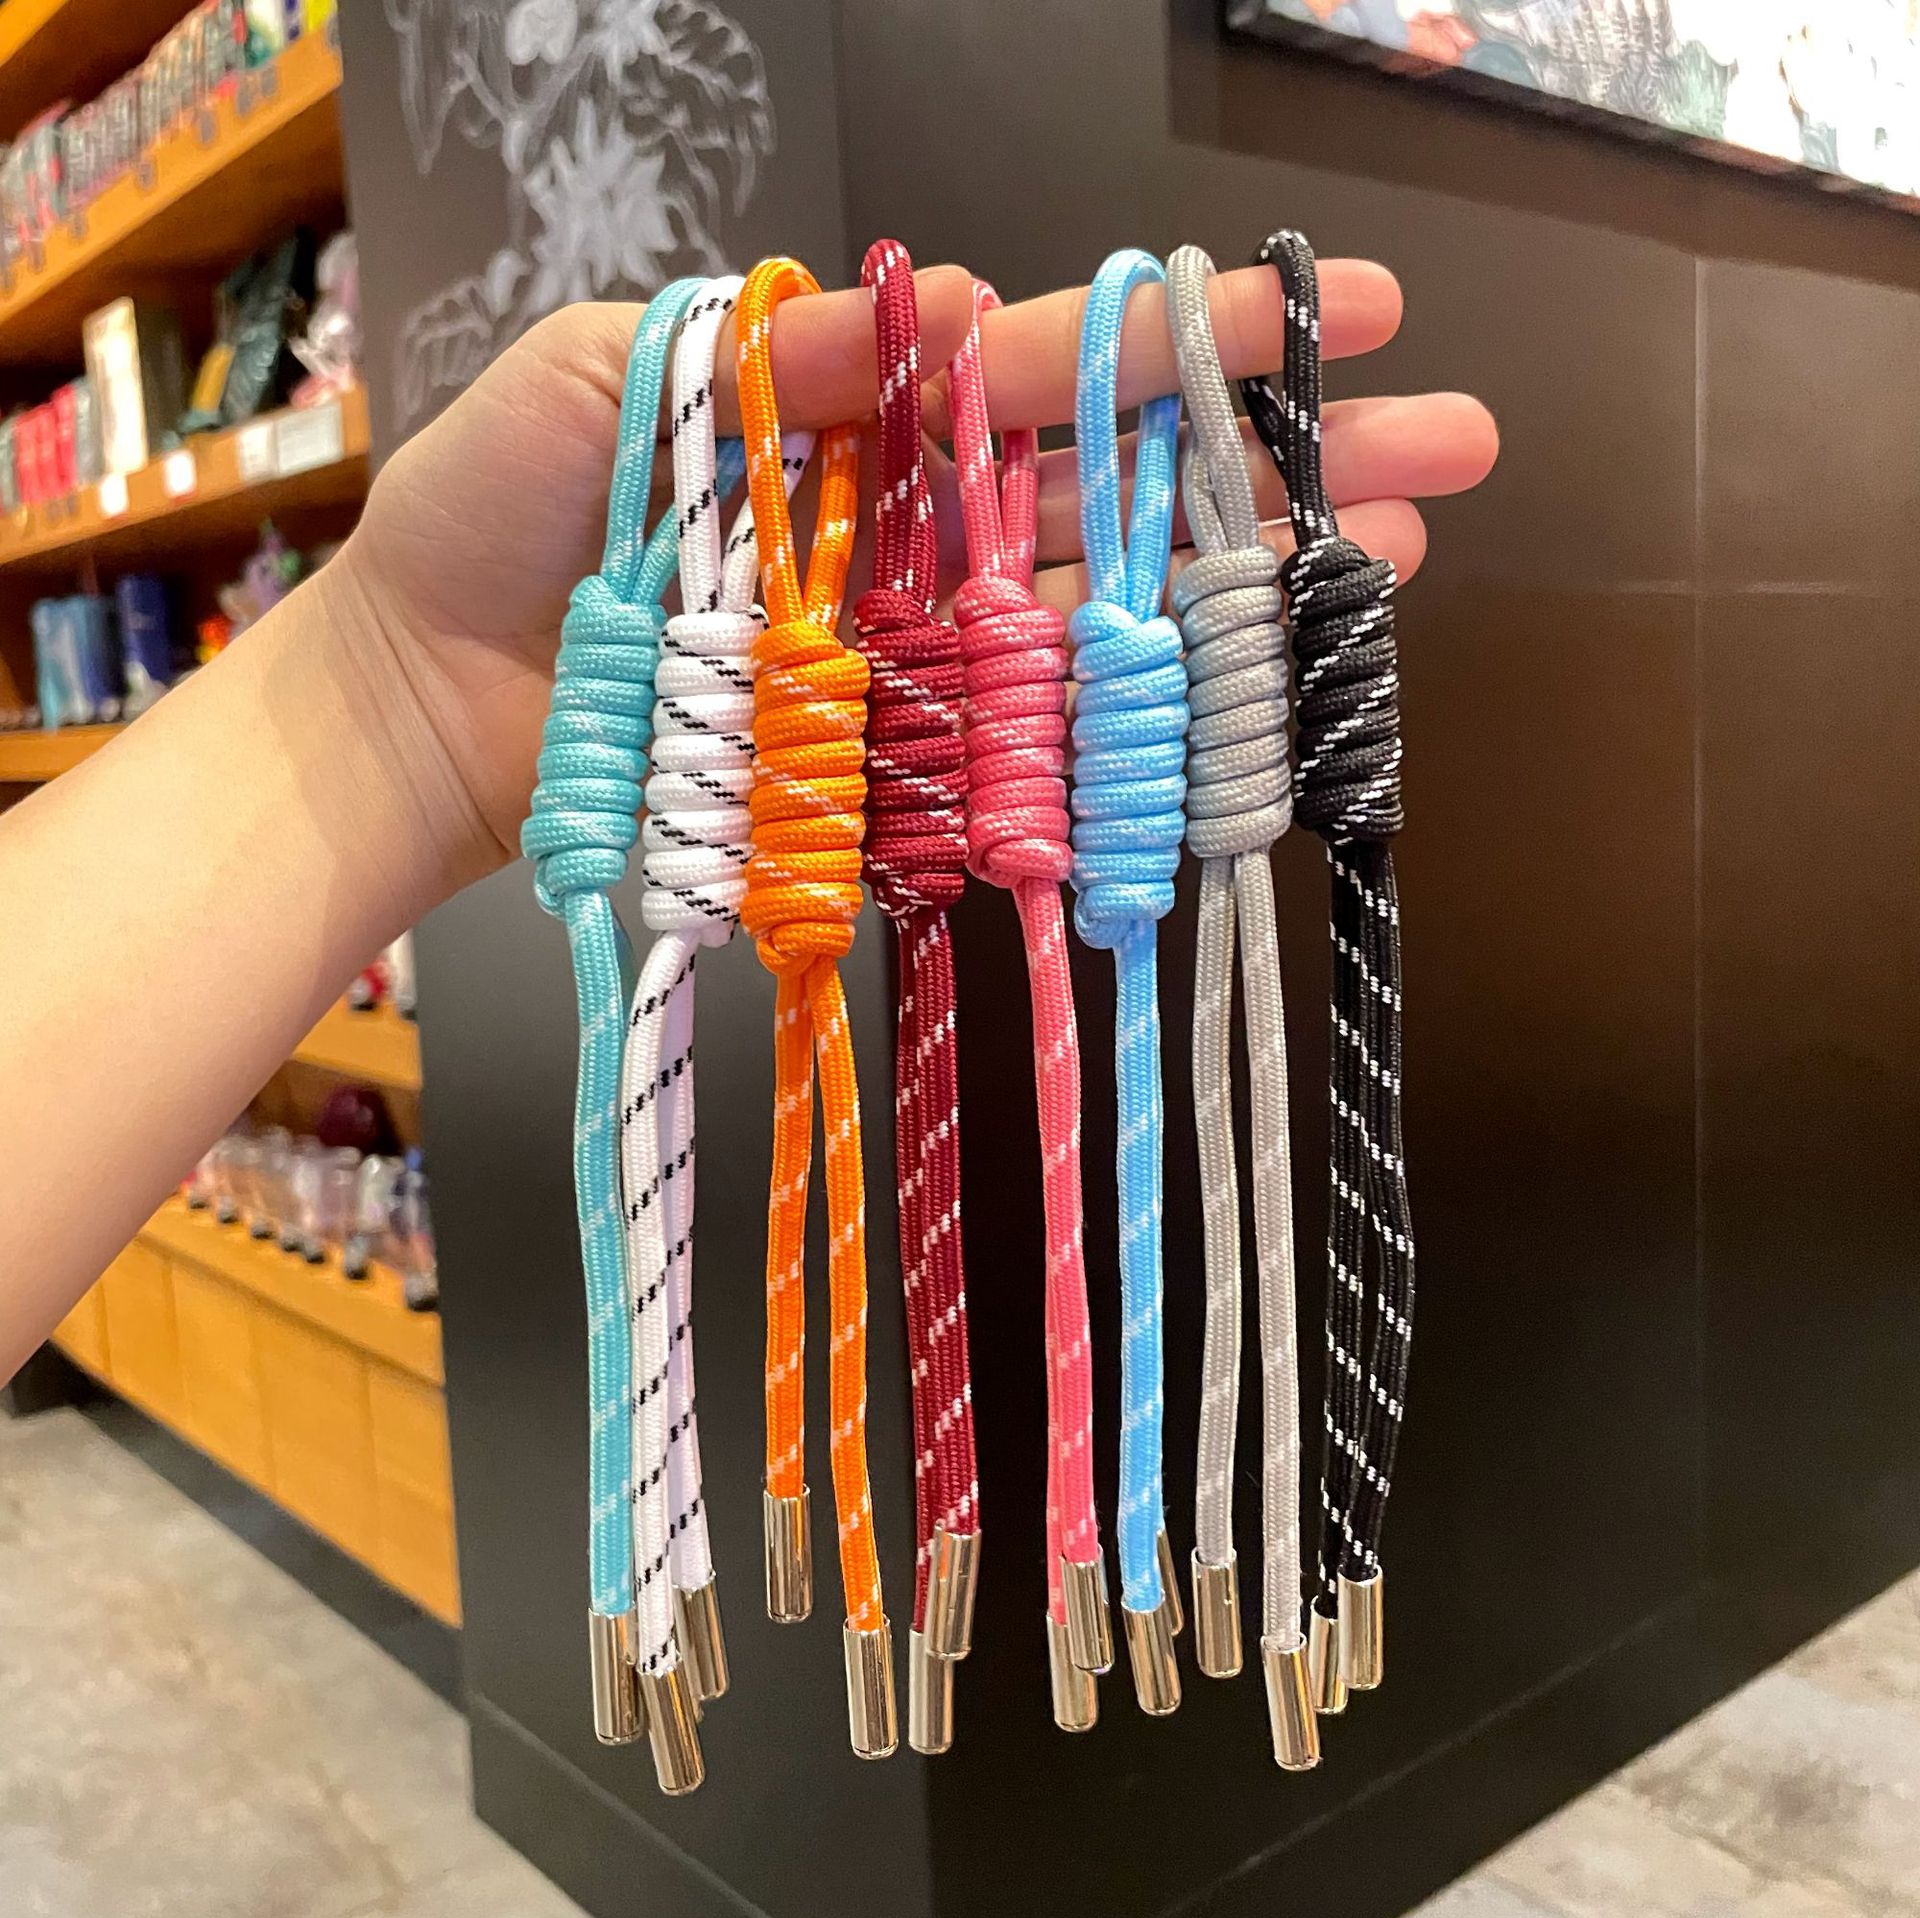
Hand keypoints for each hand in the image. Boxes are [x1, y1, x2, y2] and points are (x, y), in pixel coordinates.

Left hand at [339, 262, 1497, 885]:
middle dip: (1288, 466)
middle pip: (1130, 492)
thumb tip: (974, 300)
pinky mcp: (897, 759)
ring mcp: (919, 653)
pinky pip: (1033, 742)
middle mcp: (921, 533)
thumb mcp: (616, 378)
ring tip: (1395, 569)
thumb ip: (791, 356)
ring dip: (1255, 596)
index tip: (1345, 310)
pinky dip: (1135, 728)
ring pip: (1115, 616)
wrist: (426, 699)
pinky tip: (1248, 703)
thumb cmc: (494, 517)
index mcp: (871, 417)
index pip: (1063, 367)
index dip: (1202, 339)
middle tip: (1445, 454)